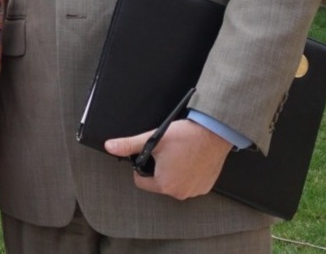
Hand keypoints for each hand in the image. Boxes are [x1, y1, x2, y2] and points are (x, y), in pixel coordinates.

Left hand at [105, 119, 231, 199]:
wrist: (214, 133)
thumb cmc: (186, 137)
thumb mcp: (152, 139)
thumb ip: (128, 145)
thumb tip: (110, 146)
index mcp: (165, 184)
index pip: (140, 181)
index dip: (140, 166)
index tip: (149, 156)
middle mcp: (181, 192)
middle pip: (157, 183)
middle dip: (157, 169)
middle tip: (166, 153)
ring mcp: (195, 191)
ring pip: (173, 182)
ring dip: (172, 171)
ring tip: (178, 155)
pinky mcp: (205, 186)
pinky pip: (189, 182)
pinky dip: (187, 173)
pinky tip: (189, 160)